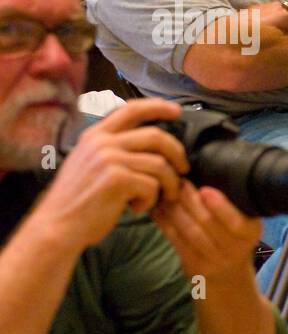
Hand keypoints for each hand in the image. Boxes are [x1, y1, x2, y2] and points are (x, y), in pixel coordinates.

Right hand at [36, 99, 188, 250]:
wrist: (58, 226)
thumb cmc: (79, 200)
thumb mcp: (89, 163)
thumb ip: (113, 149)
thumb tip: (152, 144)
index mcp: (95, 135)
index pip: (132, 110)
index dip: (158, 107)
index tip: (177, 111)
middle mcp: (102, 142)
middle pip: (156, 136)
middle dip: (177, 153)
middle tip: (184, 169)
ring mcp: (109, 159)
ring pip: (160, 164)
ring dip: (169, 183)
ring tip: (165, 197)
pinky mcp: (117, 179)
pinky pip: (152, 186)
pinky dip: (151, 201)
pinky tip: (137, 209)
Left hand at [152, 182, 262, 281]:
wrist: (230, 276)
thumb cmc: (235, 239)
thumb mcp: (245, 222)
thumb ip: (233, 204)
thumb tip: (206, 172)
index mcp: (251, 233)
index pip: (236, 222)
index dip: (220, 206)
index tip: (205, 189)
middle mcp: (234, 249)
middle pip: (207, 223)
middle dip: (190, 200)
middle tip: (178, 181)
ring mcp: (213, 260)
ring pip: (188, 230)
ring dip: (174, 209)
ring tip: (166, 191)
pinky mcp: (194, 266)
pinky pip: (175, 240)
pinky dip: (164, 222)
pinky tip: (157, 209)